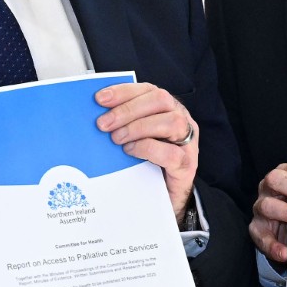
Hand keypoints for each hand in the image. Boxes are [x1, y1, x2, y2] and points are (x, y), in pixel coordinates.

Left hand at [95, 82, 197, 221]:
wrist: (162, 197)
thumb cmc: (147, 163)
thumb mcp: (133, 137)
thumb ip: (123, 122)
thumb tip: (98, 113)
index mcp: (167, 108)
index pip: (149, 89)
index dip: (124, 91)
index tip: (100, 98)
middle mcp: (182, 119)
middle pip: (160, 100)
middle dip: (127, 109)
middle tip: (104, 124)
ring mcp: (188, 142)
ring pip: (171, 122)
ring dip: (138, 127)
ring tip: (116, 139)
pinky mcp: (187, 164)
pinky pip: (171, 153)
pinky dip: (147, 148)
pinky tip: (130, 151)